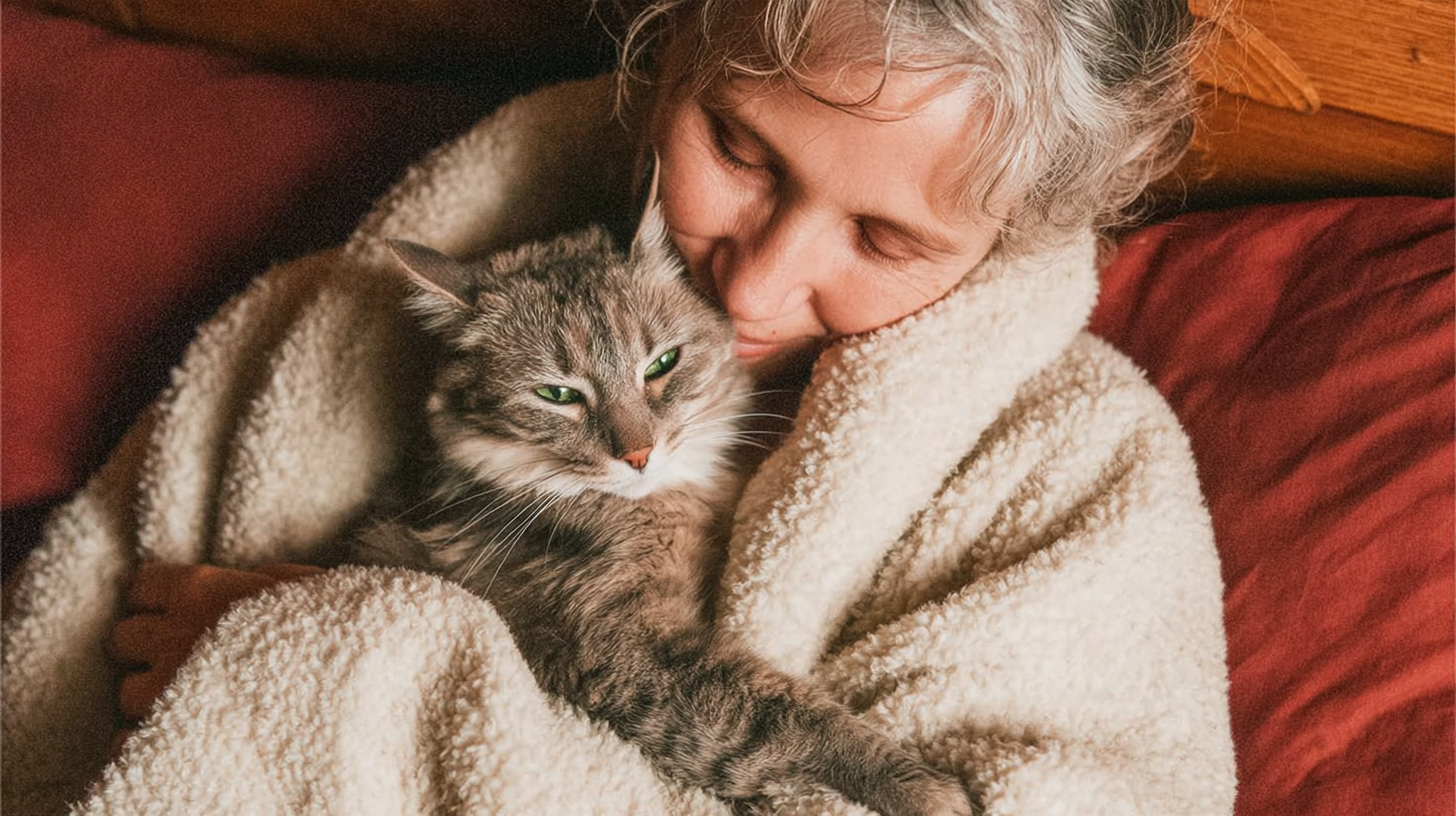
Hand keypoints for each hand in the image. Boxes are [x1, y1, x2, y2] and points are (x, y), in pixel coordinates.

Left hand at [107, 562, 322, 752]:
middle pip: (124, 639)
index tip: (178, 613)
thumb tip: (255, 579)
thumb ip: (264, 580)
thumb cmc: (332, 629)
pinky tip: (182, 732)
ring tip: (189, 700)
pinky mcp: (172, 732)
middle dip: (148, 648)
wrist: (347, 678)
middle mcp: (174, 634)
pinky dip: (150, 738)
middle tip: (181, 657)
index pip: (141, 588)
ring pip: (128, 692)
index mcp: (201, 590)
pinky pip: (132, 739)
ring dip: (152, 695)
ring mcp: (169, 686)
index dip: (158, 603)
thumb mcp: (303, 585)